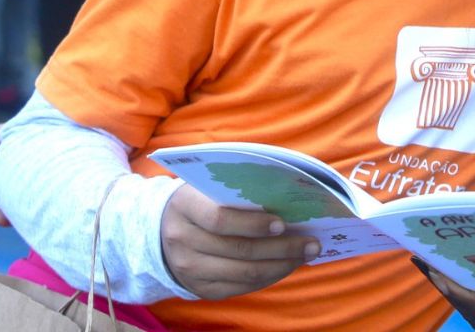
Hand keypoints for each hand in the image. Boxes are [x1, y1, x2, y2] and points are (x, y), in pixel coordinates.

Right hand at [160, 186, 317, 299]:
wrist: (163, 229)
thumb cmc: (199, 199)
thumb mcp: (208, 185)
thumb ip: (237, 188)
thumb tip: (287, 196)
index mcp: (184, 206)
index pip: (220, 219)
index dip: (253, 223)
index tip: (282, 223)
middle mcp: (182, 240)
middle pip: (238, 250)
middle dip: (281, 247)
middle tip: (311, 242)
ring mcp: (189, 269)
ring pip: (243, 273)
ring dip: (281, 265)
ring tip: (305, 255)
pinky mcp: (200, 288)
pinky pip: (240, 287)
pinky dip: (268, 277)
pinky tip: (286, 266)